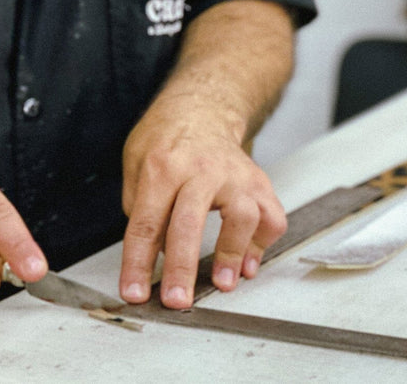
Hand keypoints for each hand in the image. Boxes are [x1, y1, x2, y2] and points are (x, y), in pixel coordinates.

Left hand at [119, 107, 286, 308]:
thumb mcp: (135, 161)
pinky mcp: (257, 181)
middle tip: (177, 300)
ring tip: (225, 282)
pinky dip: (263, 243)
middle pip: (190, 222)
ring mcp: (234, 174)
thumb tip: (149, 254)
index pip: (146, 222)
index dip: (138, 263)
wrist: (203, 106)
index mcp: (163, 166)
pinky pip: (271, 215)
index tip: (135, 292)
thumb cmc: (167, 137)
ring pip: (241, 214)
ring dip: (233, 253)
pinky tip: (248, 261)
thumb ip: (139, 206)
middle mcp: (200, 170)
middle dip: (182, 267)